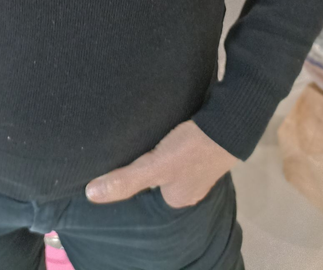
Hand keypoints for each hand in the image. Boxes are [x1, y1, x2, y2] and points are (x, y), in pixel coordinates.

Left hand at [85, 119, 239, 207]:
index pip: (146, 193)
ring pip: (168, 162)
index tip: (114, 164)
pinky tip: (162, 129)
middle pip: (157, 178)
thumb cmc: (191, 150)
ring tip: (139, 135)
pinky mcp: (204, 146)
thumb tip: (91, 194)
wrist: (231, 122)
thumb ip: (126, 180)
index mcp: (177, 198)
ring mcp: (199, 168)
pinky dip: (170, 141)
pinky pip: (179, 148)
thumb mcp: (155, 166)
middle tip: (125, 146)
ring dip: (157, 151)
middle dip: (144, 164)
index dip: (130, 179)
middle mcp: (189, 187)